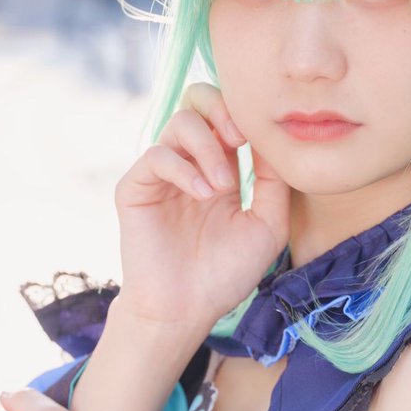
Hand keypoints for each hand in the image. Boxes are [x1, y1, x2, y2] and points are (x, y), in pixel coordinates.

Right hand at [114, 82, 290, 331]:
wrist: (187, 309)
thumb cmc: (226, 273)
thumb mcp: (268, 224)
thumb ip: (275, 181)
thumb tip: (275, 139)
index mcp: (220, 168)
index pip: (228, 117)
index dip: (245, 115)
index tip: (263, 136)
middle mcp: (189, 164)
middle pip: (198, 101)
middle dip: (222, 109)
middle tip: (239, 137)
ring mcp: (162, 175)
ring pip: (180, 122)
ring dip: (208, 147)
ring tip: (222, 186)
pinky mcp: (136, 188)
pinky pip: (157, 155)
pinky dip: (184, 168)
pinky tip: (203, 194)